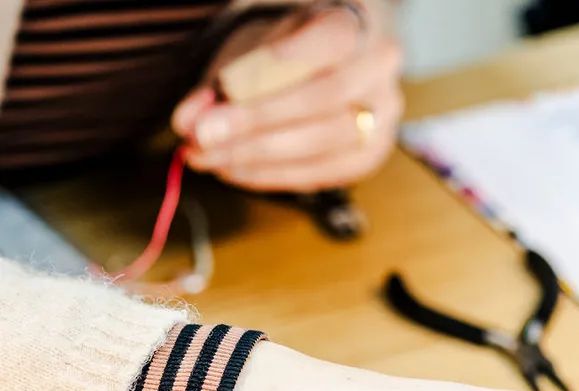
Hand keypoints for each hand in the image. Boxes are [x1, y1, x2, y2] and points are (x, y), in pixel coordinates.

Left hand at [172, 2, 402, 192]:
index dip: (281, 62)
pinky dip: (273, 175)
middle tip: (205, 137)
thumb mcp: (251, 47)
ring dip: (259, 155)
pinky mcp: (369, 154)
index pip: (328, 39)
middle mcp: (379, 66)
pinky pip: (322, 173)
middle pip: (323, 99)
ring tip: (211, 158)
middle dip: (257, 122)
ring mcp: (382, 114)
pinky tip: (236, 170)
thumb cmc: (286, 50)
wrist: (324, 66)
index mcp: (355, 19)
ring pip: (323, 142)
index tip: (228, 85)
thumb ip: (220, 81)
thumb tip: (188, 123)